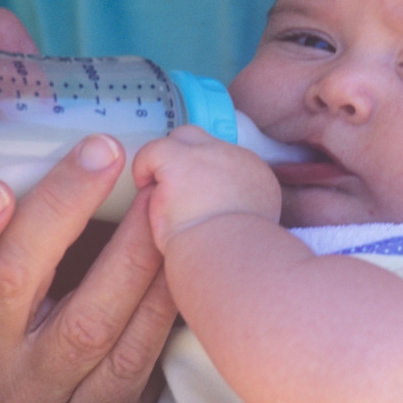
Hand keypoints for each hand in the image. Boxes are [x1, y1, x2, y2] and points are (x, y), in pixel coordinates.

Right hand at [0, 8, 178, 402]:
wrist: (43, 389)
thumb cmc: (20, 269)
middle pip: (13, 285)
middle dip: (59, 215)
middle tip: (101, 150)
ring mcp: (44, 383)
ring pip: (88, 322)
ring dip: (133, 251)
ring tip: (164, 190)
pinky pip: (140, 350)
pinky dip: (167, 294)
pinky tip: (189, 246)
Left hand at [133, 125, 281, 251]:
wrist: (230, 262)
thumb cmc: (236, 261)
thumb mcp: (252, 235)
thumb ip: (236, 218)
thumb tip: (222, 223)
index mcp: (257, 178)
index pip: (227, 162)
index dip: (205, 179)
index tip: (197, 201)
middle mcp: (239, 159)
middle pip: (205, 142)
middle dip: (186, 159)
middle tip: (173, 192)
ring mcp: (211, 156)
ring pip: (181, 140)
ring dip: (167, 165)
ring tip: (160, 199)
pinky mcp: (181, 162)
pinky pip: (154, 151)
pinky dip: (145, 168)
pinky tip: (147, 195)